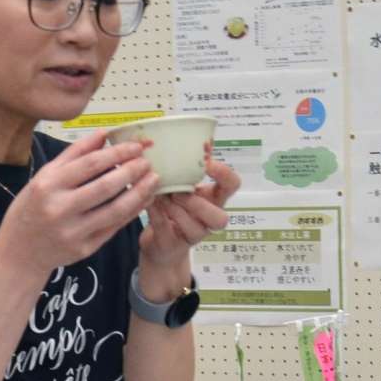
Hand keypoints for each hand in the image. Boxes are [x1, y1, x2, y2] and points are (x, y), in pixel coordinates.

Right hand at [0, 131, 159, 275]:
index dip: (118, 153)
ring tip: (154, 179)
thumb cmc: (31, 209)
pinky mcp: (85, 248)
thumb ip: (74, 154)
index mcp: (48, 185)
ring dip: (140, 192)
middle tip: (148, 161)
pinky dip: (132, 211)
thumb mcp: (44, 177)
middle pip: (106, 186)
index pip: (91, 164)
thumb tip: (103, 133)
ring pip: (115, 209)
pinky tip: (144, 199)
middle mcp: (60, 208)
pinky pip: (114, 227)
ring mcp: (73, 231)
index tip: (137, 146)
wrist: (20, 252)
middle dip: (132, 171)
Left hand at [137, 144, 239, 292]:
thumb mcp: (182, 185)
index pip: (232, 185)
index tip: (207, 162)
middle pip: (220, 217)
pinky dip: (156, 214)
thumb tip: (177, 135)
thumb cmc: (173, 207)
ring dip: (176, 210)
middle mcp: (208, 219)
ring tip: (160, 197)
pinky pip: (167, 230)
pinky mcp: (173, 245)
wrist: (160, 243)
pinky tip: (148, 203)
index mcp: (214, 199)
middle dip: (197, 203)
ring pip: (195, 228)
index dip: (224, 174)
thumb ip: (183, 167)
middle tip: (177, 192)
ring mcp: (193, 235)